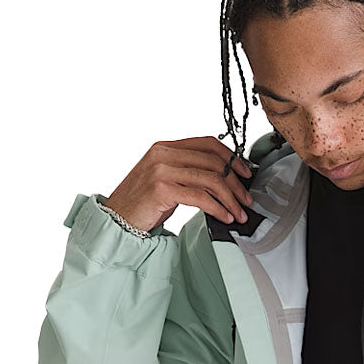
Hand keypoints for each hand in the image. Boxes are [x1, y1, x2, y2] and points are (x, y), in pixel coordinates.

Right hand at [105, 136, 255, 231]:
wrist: (117, 220)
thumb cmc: (143, 203)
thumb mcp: (166, 179)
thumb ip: (188, 171)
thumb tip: (224, 178)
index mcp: (165, 147)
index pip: (208, 143)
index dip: (232, 158)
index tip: (246, 173)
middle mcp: (163, 154)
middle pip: (213, 162)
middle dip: (236, 184)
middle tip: (246, 201)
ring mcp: (161, 170)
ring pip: (211, 179)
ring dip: (231, 199)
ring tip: (239, 214)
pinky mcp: (161, 189)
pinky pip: (201, 197)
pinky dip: (218, 208)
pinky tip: (224, 217)